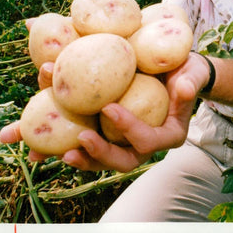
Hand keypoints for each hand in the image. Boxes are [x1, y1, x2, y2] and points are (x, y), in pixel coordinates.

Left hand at [59, 52, 209, 171]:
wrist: (173, 72)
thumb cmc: (185, 71)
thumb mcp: (193, 73)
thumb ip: (191, 81)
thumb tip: (186, 88)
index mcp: (167, 135)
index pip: (147, 140)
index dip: (128, 128)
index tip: (109, 107)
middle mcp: (143, 144)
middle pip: (121, 161)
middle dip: (99, 154)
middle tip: (80, 140)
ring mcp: (124, 141)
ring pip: (100, 158)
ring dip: (78, 156)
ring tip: (54, 151)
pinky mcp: (108, 133)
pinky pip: (87, 140)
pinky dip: (64, 138)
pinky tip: (39, 133)